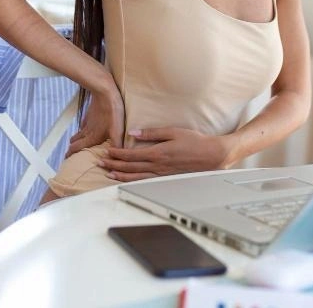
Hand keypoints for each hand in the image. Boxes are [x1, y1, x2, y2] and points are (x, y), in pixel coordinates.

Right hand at [66, 80, 123, 155]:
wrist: (105, 92)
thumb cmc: (112, 112)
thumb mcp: (117, 130)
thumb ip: (116, 145)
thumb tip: (116, 158)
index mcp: (92, 137)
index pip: (76, 149)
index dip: (70, 155)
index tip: (66, 161)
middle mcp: (87, 131)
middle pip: (74, 143)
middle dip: (72, 150)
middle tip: (72, 155)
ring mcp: (87, 122)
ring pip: (78, 134)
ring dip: (76, 140)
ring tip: (77, 145)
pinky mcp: (89, 115)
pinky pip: (83, 125)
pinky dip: (82, 130)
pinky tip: (86, 130)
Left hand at [99, 127, 236, 181]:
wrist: (211, 156)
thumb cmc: (195, 142)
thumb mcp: (173, 132)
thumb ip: (152, 132)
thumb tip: (134, 132)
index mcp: (157, 153)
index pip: (131, 154)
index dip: (118, 153)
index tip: (108, 151)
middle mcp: (157, 165)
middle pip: (130, 166)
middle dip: (114, 164)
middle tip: (101, 162)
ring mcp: (161, 174)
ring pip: (136, 176)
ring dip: (121, 174)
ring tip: (108, 173)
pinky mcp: (166, 178)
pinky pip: (146, 180)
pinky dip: (134, 181)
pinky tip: (127, 180)